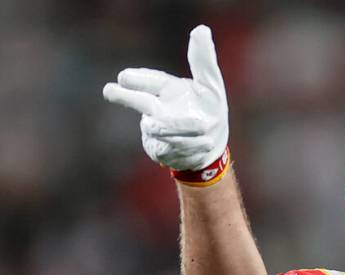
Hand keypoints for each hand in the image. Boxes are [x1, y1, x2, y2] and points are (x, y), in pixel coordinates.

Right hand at [103, 25, 227, 171]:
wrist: (210, 147)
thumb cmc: (209, 111)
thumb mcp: (211, 85)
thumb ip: (203, 61)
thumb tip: (201, 29)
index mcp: (166, 89)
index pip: (151, 81)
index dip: (139, 79)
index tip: (123, 77)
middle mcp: (156, 109)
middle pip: (140, 102)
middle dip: (126, 97)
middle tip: (109, 90)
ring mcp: (156, 131)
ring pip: (159, 128)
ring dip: (180, 127)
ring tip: (204, 126)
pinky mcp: (160, 151)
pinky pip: (169, 149)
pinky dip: (189, 146)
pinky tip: (205, 143)